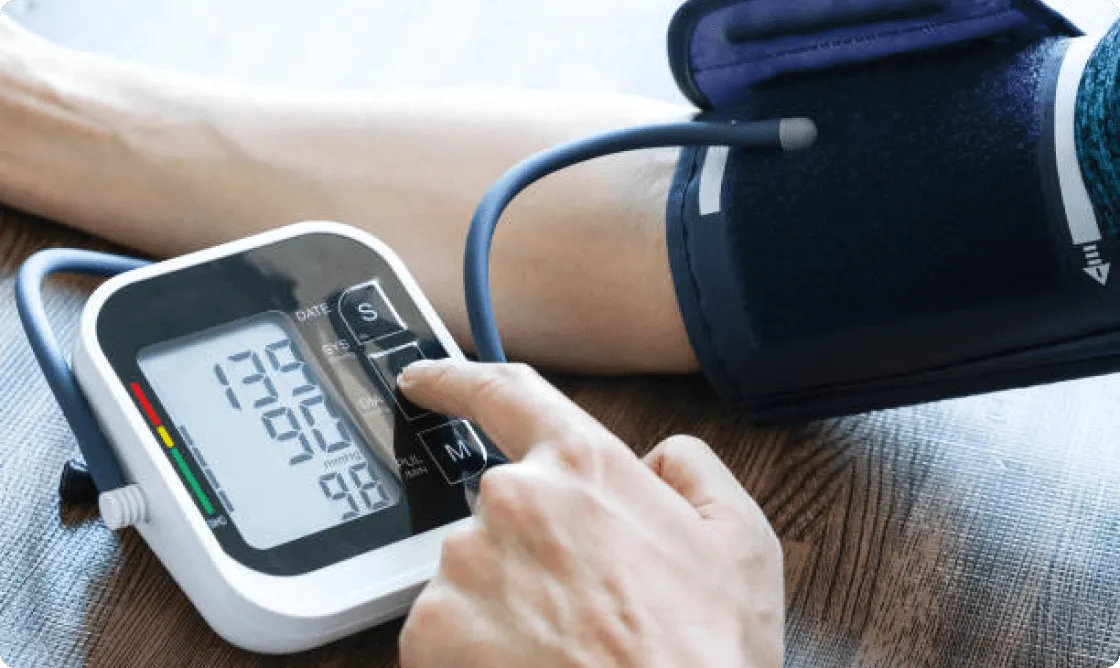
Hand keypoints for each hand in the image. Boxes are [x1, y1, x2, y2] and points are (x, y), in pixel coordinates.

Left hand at [397, 360, 783, 667]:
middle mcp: (511, 501)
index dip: (456, 379)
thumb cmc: (705, 656)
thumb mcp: (741, 541)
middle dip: (533, 546)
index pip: (503, 392)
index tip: (424, 381)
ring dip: (507, 600)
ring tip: (565, 647)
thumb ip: (690, 469)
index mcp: (582, 466)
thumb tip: (655, 461)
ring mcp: (464, 567)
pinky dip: (476, 648)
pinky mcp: (430, 633)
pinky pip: (445, 627)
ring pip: (474, 571)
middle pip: (500, 507)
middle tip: (584, 602)